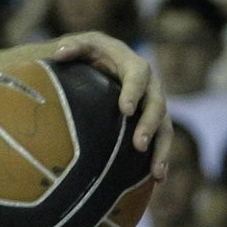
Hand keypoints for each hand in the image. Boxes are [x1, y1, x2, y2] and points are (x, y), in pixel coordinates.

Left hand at [52, 32, 170, 178]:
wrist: (99, 61)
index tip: (125, 110)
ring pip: (165, 127)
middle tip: (138, 146)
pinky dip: (161, 158)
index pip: (138, 76)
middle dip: (149, 126)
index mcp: (133, 64)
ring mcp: (153, 104)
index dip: (134, 92)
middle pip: (157, 105)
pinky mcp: (152, 120)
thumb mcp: (81, 45)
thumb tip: (60, 52)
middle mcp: (150, 85)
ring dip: (162, 150)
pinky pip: (162, 140)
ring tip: (156, 173)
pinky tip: (157, 180)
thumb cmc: (88, 53)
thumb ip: (72, 47)